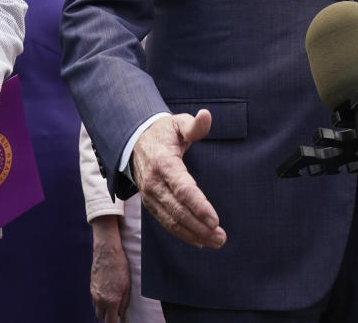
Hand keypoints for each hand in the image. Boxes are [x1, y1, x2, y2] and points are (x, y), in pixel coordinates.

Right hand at [89, 216, 130, 322]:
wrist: (107, 252)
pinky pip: (94, 300)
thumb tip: (121, 313)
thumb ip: (124, 302)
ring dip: (102, 311)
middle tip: (114, 315)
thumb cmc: (120, 267)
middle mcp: (100, 300)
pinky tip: (105, 297)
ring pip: (96, 309)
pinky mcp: (91, 287)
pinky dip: (98, 303)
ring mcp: (94, 293)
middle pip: (101, 317)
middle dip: (107, 319)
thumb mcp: (127, 286)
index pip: (110, 321)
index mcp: (111, 301)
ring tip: (110, 307)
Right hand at [131, 110, 225, 248]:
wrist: (136, 141)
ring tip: (216, 242)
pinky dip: (182, 234)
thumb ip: (194, 125)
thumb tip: (206, 116)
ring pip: (172, 221)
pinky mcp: (150, 203)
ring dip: (194, 234)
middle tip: (221, 238)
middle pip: (178, 211)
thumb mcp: (178, 123)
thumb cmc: (164, 133)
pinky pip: (166, 222)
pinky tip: (199, 241)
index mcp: (164, 163)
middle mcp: (154, 183)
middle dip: (200, 227)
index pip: (183, 190)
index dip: (199, 206)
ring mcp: (150, 196)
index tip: (215, 220)